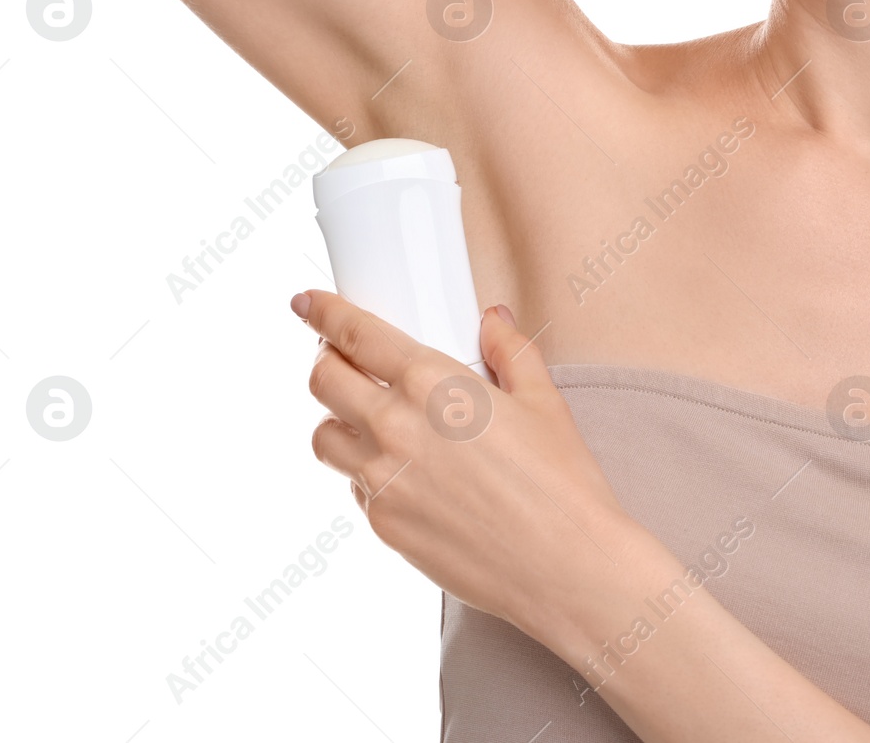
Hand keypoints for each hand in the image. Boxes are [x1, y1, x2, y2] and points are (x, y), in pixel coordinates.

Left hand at [293, 290, 635, 637]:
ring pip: (324, 437)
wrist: (563, 566)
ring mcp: (382, 480)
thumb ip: (511, 352)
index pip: (354, 334)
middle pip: (323, 380)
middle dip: (327, 363)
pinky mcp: (382, 524)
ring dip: (338, 421)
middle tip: (346, 363)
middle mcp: (395, 426)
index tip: (307, 304)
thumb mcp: (544, 403)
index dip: (322, 313)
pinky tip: (405, 472)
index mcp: (434, 383)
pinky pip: (353, 486)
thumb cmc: (561, 484)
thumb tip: (494, 321)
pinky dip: (365, 471)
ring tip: (370, 421)